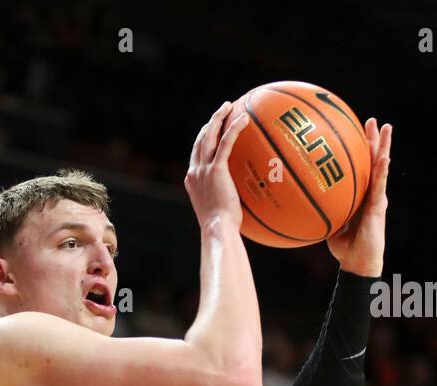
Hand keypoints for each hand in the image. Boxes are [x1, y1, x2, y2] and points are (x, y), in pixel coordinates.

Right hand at [184, 100, 250, 229]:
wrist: (217, 228)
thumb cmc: (222, 227)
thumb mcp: (220, 211)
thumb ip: (226, 199)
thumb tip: (242, 200)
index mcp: (192, 180)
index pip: (196, 154)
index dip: (203, 139)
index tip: (212, 129)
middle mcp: (195, 172)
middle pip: (200, 140)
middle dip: (210, 123)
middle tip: (221, 111)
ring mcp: (203, 169)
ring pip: (209, 136)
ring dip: (218, 118)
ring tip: (229, 106)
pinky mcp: (216, 169)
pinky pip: (226, 142)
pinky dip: (233, 128)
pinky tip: (244, 118)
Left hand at [327, 119, 392, 276]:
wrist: (358, 262)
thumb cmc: (344, 246)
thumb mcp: (329, 223)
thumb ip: (321, 208)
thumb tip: (302, 198)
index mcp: (360, 194)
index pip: (360, 167)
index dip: (359, 149)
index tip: (354, 130)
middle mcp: (370, 193)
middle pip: (373, 160)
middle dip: (373, 140)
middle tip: (371, 120)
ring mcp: (377, 198)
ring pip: (381, 167)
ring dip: (384, 146)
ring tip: (386, 128)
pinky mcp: (379, 206)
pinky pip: (380, 185)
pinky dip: (382, 170)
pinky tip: (384, 156)